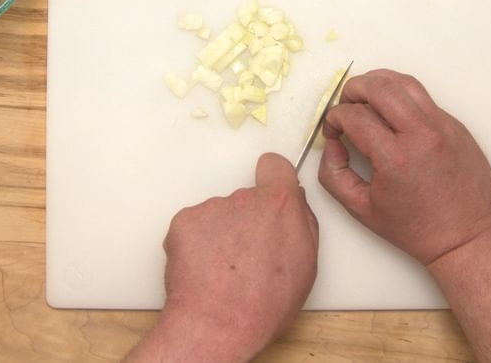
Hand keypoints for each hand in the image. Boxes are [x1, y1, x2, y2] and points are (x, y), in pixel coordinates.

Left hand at [126, 153, 317, 361]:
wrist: (217, 324)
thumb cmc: (263, 305)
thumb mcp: (306, 266)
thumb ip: (302, 225)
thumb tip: (294, 209)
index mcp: (280, 205)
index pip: (275, 166)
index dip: (273, 178)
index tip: (271, 192)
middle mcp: (244, 199)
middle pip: (247, 199)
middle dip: (248, 221)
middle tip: (247, 257)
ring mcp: (211, 208)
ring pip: (220, 215)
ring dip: (222, 235)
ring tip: (224, 271)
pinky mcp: (184, 222)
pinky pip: (195, 226)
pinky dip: (197, 244)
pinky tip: (204, 270)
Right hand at [319, 69, 490, 266]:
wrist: (465, 237)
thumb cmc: (417, 229)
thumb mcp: (362, 209)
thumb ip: (334, 174)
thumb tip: (332, 144)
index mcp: (395, 157)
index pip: (354, 116)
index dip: (334, 118)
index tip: (333, 129)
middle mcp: (421, 134)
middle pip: (379, 86)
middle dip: (353, 89)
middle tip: (345, 104)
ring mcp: (443, 126)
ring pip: (405, 83)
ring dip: (379, 83)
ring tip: (367, 98)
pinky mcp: (457, 126)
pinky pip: (425, 99)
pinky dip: (403, 98)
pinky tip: (394, 113)